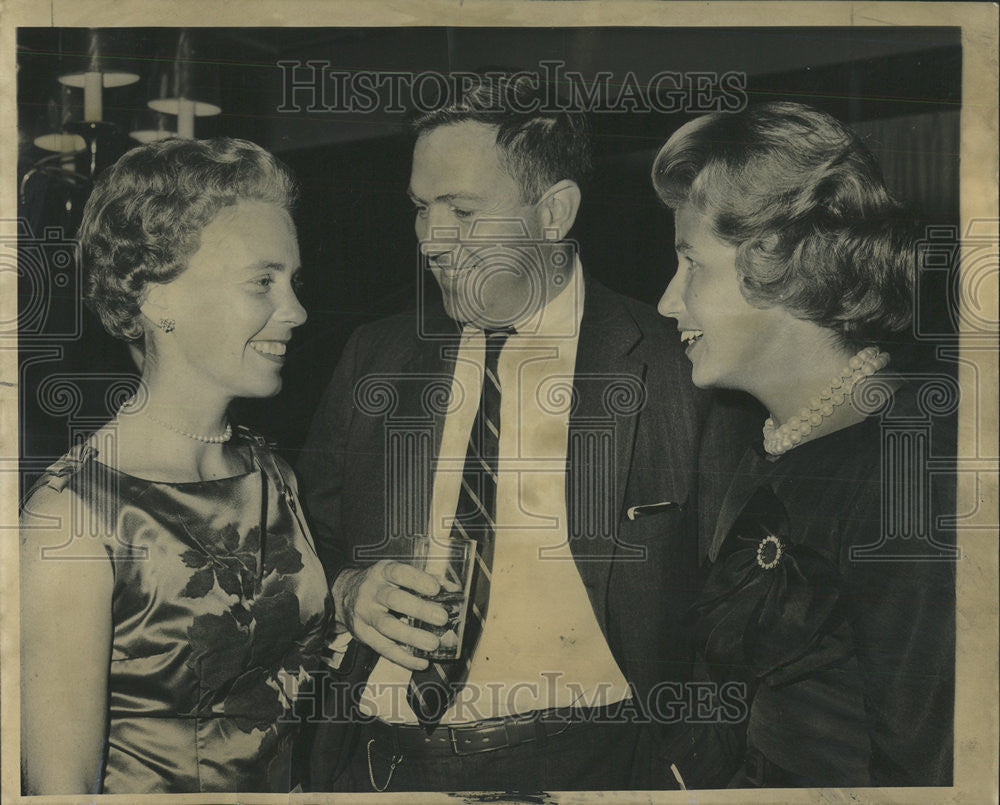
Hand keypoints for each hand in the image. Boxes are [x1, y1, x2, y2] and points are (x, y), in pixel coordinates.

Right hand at [333, 560, 447, 669]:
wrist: (343, 596)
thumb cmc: (381, 584)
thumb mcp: (396, 574)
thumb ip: (424, 580)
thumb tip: (453, 589)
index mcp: (382, 572)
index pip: (399, 573)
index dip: (417, 580)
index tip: (436, 588)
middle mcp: (372, 591)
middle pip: (394, 600)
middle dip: (419, 609)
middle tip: (442, 618)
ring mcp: (365, 614)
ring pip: (387, 626)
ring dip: (411, 636)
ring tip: (432, 644)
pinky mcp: (363, 634)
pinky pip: (383, 648)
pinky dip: (403, 657)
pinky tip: (421, 662)